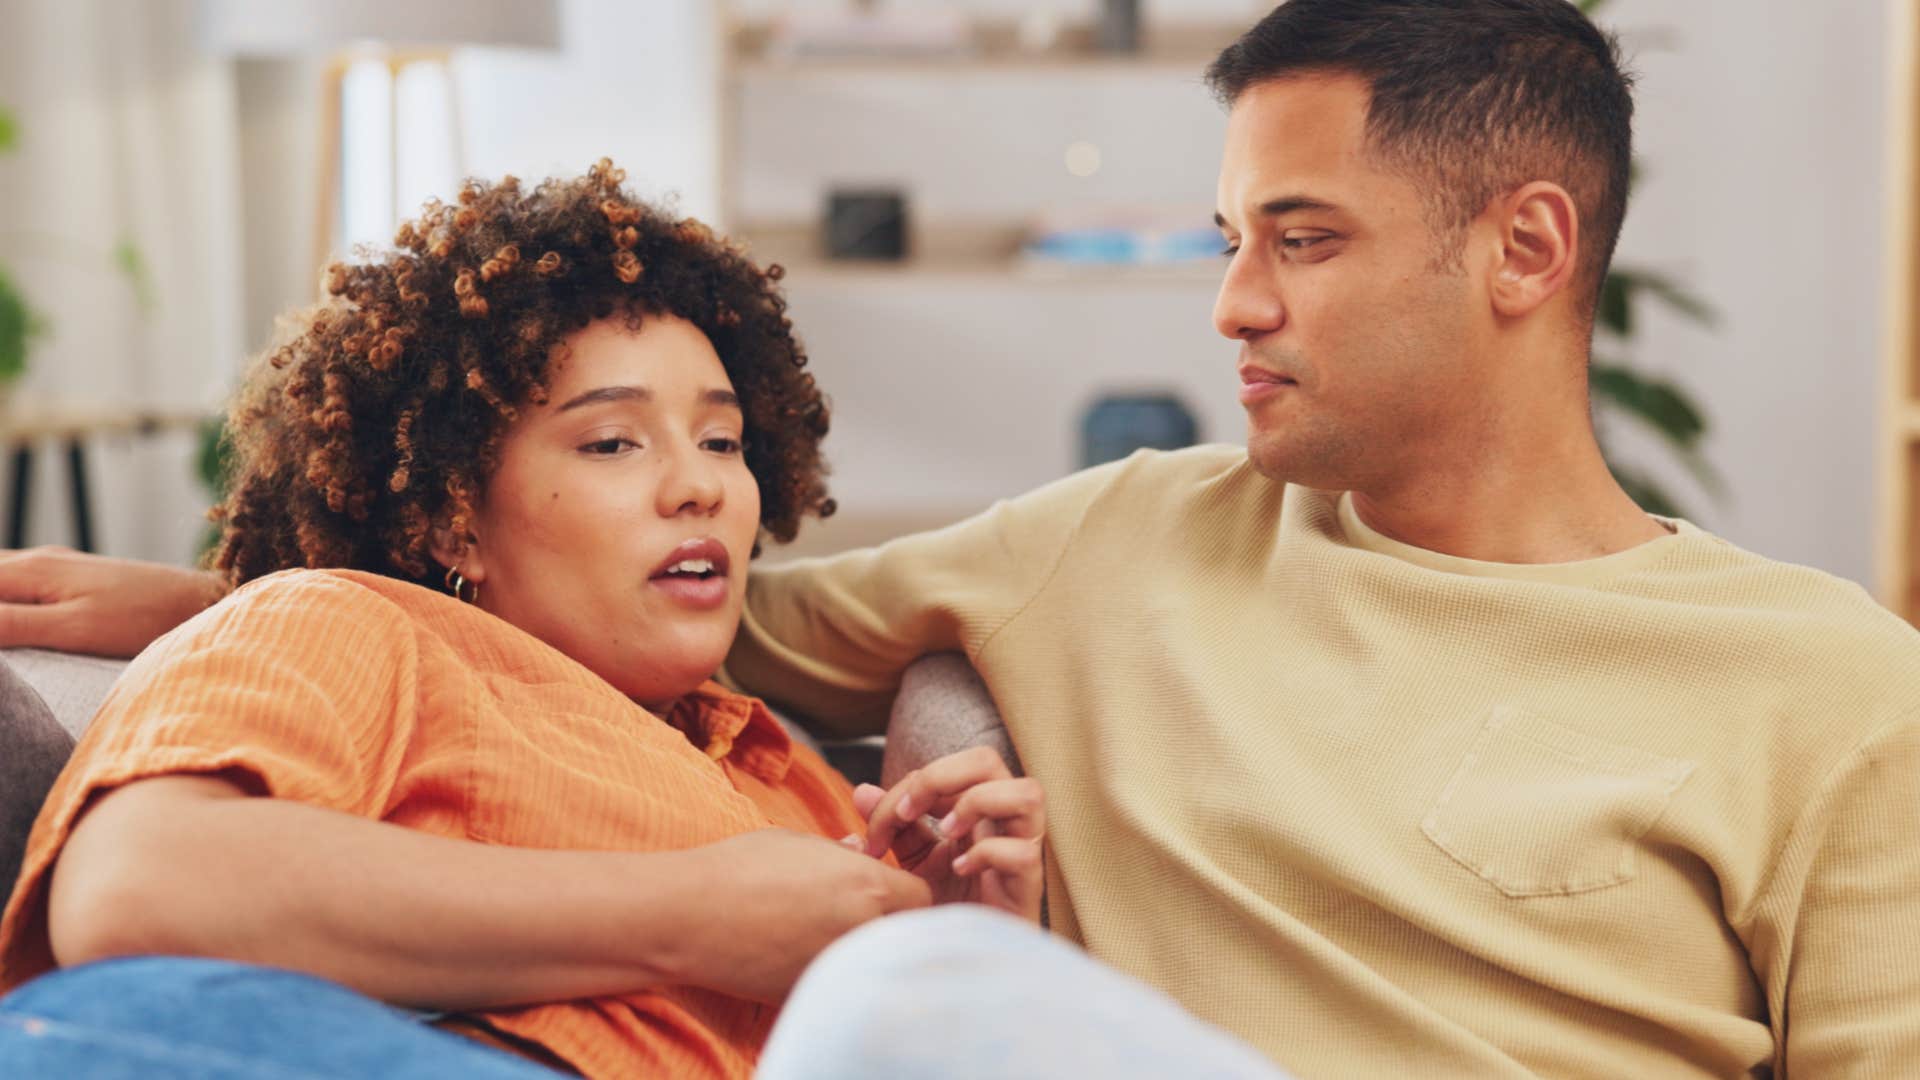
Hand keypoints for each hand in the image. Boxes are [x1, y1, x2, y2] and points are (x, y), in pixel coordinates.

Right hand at [0, 546, 226, 656]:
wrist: (204, 602)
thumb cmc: (145, 619)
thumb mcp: (71, 628)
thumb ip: (7, 625)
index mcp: (28, 571)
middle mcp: (36, 561)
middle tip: (0, 651)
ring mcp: (55, 568)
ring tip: (7, 642)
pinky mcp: (72, 581)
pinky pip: (14, 584)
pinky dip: (1, 596)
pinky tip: (10, 618)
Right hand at [672, 828, 932, 1003]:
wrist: (688, 916)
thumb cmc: (740, 868)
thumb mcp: (797, 844)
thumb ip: (839, 852)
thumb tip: (859, 850)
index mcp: (868, 887)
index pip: (922, 897)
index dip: (907, 891)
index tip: (887, 888)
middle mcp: (863, 931)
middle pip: (906, 934)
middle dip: (892, 922)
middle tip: (862, 911)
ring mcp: (840, 968)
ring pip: (874, 960)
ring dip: (863, 948)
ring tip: (826, 929)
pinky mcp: (813, 994)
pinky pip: (840, 982)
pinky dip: (832, 971)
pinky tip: (801, 951)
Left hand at [853, 746, 1044, 922]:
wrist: (967, 965)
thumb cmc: (947, 912)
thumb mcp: (914, 864)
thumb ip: (894, 827)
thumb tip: (862, 791)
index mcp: (978, 811)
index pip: (952, 767)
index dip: (910, 784)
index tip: (877, 827)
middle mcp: (1003, 824)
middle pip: (989, 760)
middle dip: (941, 776)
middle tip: (907, 813)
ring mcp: (1021, 852)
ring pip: (1028, 793)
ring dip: (978, 803)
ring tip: (946, 833)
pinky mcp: (1028, 888)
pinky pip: (1024, 854)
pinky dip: (989, 855)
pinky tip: (961, 871)